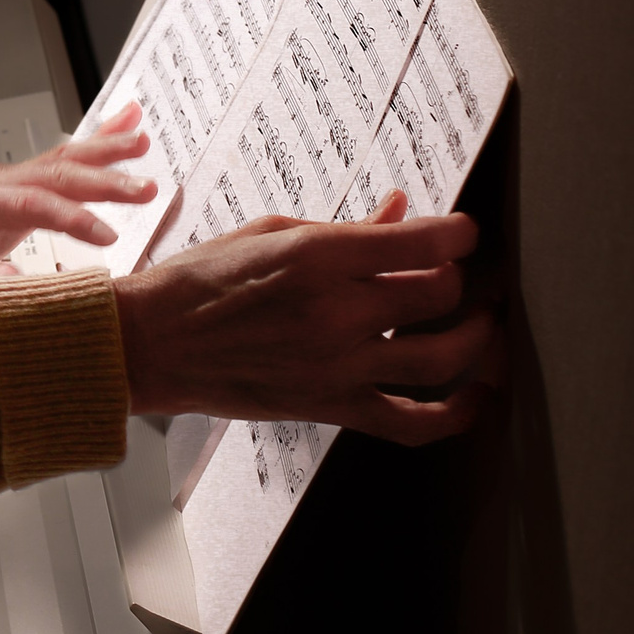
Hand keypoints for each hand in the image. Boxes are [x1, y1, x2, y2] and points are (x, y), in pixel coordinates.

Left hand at [0, 101, 161, 291]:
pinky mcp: (30, 178)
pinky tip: (129, 121)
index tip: (107, 236)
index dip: (69, 217)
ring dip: (107, 150)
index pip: (28, 205)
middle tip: (146, 190)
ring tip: (143, 142)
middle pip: (54, 175)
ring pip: (65, 157)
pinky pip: (68, 156)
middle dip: (102, 181)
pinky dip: (101, 139)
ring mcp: (14, 175)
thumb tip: (10, 280)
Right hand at [114, 189, 497, 444]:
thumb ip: (343, 228)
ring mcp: (337, 364)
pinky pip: (413, 422)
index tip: (465, 232)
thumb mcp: (269, 233)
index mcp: (317, 257)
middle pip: (440, 295)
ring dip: (476, 337)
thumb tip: (398, 211)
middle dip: (459, 279)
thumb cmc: (198, 282)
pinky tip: (477, 397)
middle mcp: (335, 311)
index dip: (461, 234)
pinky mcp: (330, 405)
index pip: (425, 243)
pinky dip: (457, 416)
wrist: (150, 342)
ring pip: (442, 355)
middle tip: (456, 274)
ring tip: (482, 325)